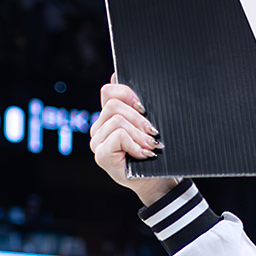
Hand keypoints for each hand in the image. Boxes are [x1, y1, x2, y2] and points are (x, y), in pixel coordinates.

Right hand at [91, 82, 180, 206]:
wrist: (157, 181)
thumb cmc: (153, 153)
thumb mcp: (146, 125)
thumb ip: (134, 104)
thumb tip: (116, 74)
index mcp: (108, 117)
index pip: (108, 91)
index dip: (127, 93)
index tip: (144, 108)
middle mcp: (99, 128)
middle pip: (114, 106)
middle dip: (138, 118)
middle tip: (153, 133)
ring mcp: (98, 142)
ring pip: (118, 121)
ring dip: (139, 134)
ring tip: (150, 146)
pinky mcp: (101, 155)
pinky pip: (118, 136)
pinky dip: (135, 144)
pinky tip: (143, 154)